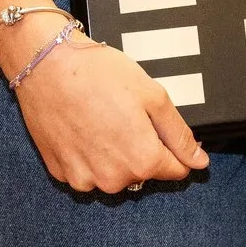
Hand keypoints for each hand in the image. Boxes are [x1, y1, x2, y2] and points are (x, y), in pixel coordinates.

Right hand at [6, 19, 207, 194]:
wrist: (46, 66)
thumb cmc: (98, 75)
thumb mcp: (153, 96)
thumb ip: (179, 134)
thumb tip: (199, 161)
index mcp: (143, 161)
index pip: (177, 170)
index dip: (174, 148)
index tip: (160, 127)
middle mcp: (114, 180)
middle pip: (144, 172)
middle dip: (142, 148)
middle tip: (125, 113)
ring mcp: (84, 180)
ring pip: (114, 174)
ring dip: (114, 154)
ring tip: (102, 118)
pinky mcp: (61, 173)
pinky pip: (86, 171)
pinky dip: (88, 155)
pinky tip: (83, 127)